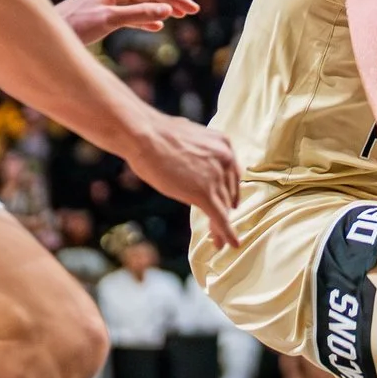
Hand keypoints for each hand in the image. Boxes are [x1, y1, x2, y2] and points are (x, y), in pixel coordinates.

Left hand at [58, 0, 199, 44]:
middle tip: (194, 10)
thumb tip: (166, 10)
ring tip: (182, 16)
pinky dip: (147, 18)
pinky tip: (158, 26)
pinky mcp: (105, 13)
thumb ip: (137, 14)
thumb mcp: (108, 20)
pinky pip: (132, 13)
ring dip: (163, 8)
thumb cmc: (74, 25)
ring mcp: (109, 0)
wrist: (49, 34)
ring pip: (143, 1)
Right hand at [131, 110, 242, 247]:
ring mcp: (216, 177)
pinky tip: (229, 244)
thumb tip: (191, 159)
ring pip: (223, 207)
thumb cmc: (156, 134)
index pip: (230, 174)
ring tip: (219, 240)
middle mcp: (226, 159)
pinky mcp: (205, 194)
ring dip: (222, 225)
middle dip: (225, 208)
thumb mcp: (187, 138)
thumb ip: (197, 152)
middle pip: (228, 192)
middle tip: (222, 224)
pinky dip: (226, 233)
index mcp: (223, 144)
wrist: (145, 135)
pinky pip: (220, 218)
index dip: (229, 191)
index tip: (229, 203)